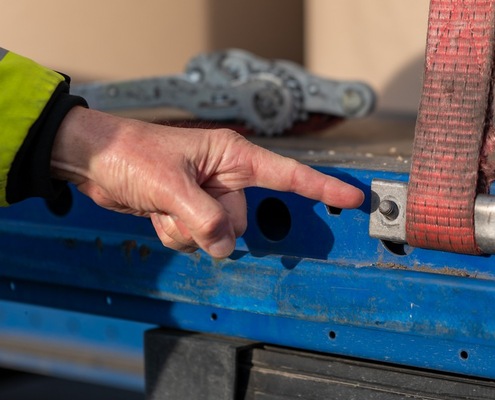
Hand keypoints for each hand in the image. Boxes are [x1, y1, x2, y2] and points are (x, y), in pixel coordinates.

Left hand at [50, 107, 363, 257]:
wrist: (94, 160)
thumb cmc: (131, 155)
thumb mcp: (170, 186)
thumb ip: (205, 218)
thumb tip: (225, 246)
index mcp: (233, 156)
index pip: (289, 175)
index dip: (323, 188)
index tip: (354, 198)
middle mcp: (227, 176)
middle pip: (244, 220)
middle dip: (213, 225)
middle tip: (179, 205)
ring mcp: (210, 195)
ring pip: (221, 235)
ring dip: (190, 232)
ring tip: (164, 206)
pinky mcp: (193, 210)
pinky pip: (200, 239)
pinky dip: (178, 235)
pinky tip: (158, 214)